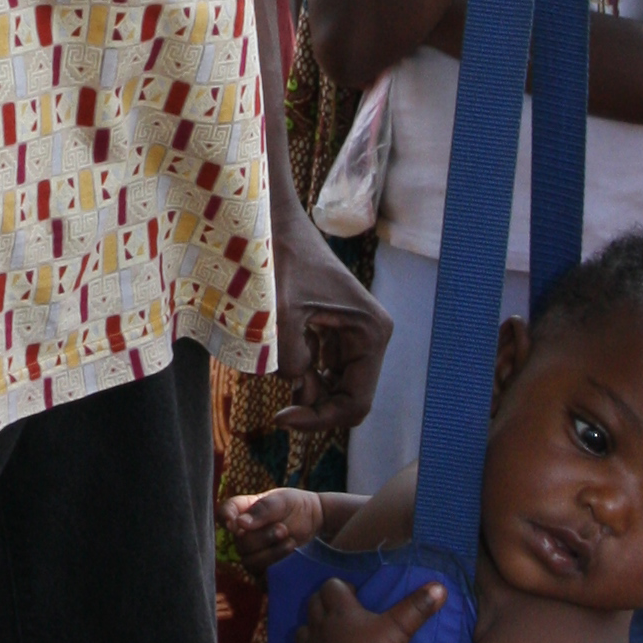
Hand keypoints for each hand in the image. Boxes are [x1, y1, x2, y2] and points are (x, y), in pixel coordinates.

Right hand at [220, 484, 327, 570]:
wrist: (313, 521)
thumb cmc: (293, 506)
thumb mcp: (281, 500)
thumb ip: (262, 510)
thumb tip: (239, 524)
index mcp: (241, 511)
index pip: (224, 513)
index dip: (225, 518)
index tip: (234, 523)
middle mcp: (242, 535)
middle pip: (240, 543)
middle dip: (262, 538)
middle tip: (283, 529)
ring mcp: (252, 555)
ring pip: (250, 562)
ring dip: (272, 554)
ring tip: (291, 543)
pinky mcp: (263, 573)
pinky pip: (262, 580)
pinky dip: (276, 571)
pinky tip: (289, 559)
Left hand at [269, 200, 391, 438]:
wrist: (271, 223)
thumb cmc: (279, 261)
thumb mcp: (281, 314)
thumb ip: (291, 358)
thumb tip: (297, 384)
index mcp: (370, 333)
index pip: (356, 403)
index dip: (320, 419)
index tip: (280, 417)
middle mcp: (370, 336)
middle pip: (348, 398)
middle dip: (314, 406)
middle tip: (277, 408)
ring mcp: (354, 334)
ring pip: (334, 386)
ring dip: (305, 389)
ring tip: (279, 365)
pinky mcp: (334, 331)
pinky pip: (323, 369)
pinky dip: (301, 372)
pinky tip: (283, 349)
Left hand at [289, 571, 446, 642]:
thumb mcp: (401, 626)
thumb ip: (418, 605)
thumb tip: (441, 586)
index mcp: (341, 612)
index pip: (330, 587)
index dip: (339, 587)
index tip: (353, 594)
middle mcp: (322, 628)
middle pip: (313, 606)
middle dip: (323, 604)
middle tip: (341, 613)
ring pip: (300, 635)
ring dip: (310, 633)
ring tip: (326, 638)